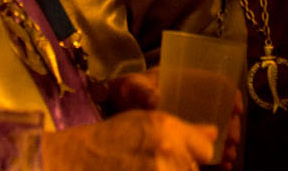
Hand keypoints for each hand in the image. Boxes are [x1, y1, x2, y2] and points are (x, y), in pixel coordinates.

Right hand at [41, 111, 214, 170]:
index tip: (188, 156)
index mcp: (165, 131)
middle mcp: (164, 155)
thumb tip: (214, 134)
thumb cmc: (108, 139)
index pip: (206, 150)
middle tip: (153, 162)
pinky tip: (138, 170)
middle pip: (193, 169)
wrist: (73, 161)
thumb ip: (184, 130)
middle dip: (180, 167)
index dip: (196, 154)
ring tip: (142, 166)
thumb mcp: (145, 122)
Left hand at [100, 68, 243, 168]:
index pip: (217, 85)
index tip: (236, 110)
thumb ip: (143, 90)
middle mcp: (194, 101)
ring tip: (229, 157)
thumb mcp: (134, 86)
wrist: (115, 107)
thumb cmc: (128, 91)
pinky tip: (222, 166)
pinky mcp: (185, 139)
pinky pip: (205, 148)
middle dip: (232, 128)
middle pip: (222, 112)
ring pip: (218, 132)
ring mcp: (192, 120)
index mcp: (187, 82)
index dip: (231, 95)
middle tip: (233, 142)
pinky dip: (215, 157)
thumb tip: (156, 99)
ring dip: (227, 145)